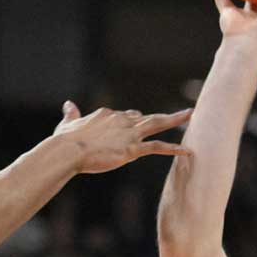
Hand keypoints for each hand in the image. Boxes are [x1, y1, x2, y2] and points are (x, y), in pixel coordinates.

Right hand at [48, 103, 193, 173]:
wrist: (69, 150)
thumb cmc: (65, 141)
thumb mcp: (68, 124)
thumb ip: (71, 114)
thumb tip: (68, 104)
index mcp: (107, 115)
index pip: (126, 116)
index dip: (135, 122)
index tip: (142, 127)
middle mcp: (121, 120)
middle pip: (146, 117)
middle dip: (165, 116)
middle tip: (184, 112)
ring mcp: (129, 134)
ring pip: (157, 124)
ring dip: (175, 120)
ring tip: (190, 115)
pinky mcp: (132, 149)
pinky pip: (158, 147)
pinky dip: (173, 149)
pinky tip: (187, 152)